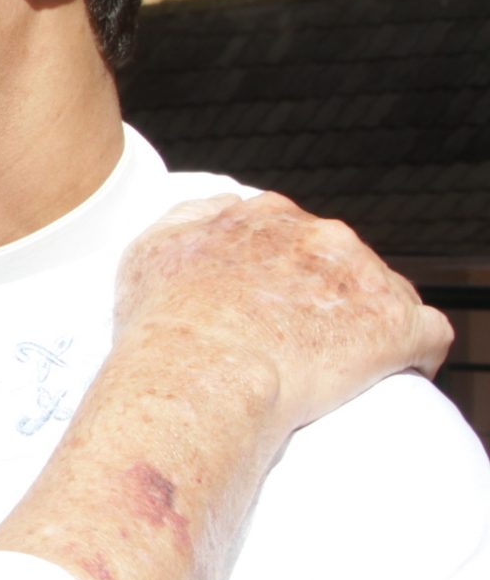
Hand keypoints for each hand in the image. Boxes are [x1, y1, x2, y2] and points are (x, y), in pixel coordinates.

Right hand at [116, 193, 450, 447]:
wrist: (199, 373)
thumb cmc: (166, 323)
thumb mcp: (151, 250)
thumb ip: (190, 218)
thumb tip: (225, 206)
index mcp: (266, 216)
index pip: (292, 233)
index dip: (286, 270)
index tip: (274, 301)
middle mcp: (320, 234)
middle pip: (341, 259)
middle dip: (330, 292)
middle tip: (304, 336)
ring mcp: (362, 276)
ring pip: (386, 291)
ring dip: (368, 320)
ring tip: (345, 361)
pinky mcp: (396, 324)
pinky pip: (428, 333)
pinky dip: (415, 352)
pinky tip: (397, 372)